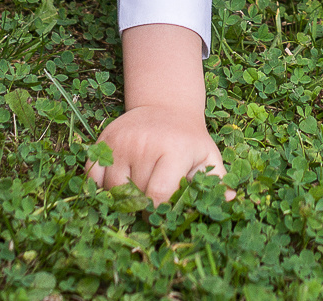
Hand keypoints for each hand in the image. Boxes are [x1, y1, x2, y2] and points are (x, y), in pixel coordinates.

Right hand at [86, 103, 225, 203]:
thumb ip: (218, 180)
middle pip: (135, 194)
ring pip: (113, 188)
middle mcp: (145, 144)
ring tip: (136, 193)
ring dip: (122, 198)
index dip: (159, 212)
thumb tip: (230, 200)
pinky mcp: (104, 140)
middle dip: (143, 207)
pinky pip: (92, 174)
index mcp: (175, 150)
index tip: (163, 214)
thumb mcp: (208, 156)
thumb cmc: (189, 139)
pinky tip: (114, 187)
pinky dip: (98, 187)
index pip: (159, 194)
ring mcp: (122, 142)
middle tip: (151, 206)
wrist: (166, 106)